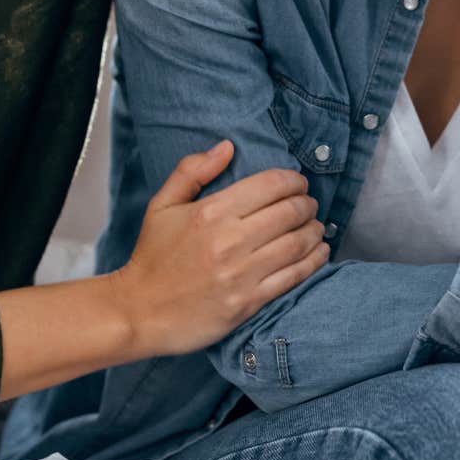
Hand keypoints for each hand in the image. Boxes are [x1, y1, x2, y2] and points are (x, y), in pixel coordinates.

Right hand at [108, 140, 327, 355]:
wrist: (139, 312)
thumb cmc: (152, 257)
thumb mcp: (162, 205)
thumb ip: (193, 170)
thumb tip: (227, 146)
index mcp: (212, 212)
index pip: (270, 185)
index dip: (293, 180)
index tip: (298, 183)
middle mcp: (231, 240)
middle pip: (290, 212)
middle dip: (307, 204)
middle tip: (309, 204)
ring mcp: (242, 273)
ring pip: (298, 244)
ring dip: (315, 231)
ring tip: (316, 227)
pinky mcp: (249, 302)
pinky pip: (294, 277)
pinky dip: (314, 261)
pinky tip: (320, 252)